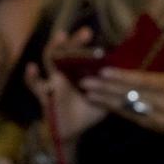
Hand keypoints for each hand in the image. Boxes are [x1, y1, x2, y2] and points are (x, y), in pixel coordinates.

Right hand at [24, 28, 106, 144]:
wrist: (73, 131)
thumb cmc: (89, 110)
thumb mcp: (105, 98)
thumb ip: (113, 88)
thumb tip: (132, 76)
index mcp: (81, 70)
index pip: (84, 51)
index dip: (91, 42)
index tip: (103, 34)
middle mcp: (66, 71)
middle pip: (68, 51)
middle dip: (75, 40)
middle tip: (87, 32)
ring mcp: (54, 81)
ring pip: (50, 60)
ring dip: (54, 47)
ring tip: (60, 35)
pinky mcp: (44, 96)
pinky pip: (35, 85)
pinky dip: (31, 76)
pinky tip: (32, 68)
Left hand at [81, 32, 163, 162]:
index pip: (142, 81)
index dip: (121, 76)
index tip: (103, 70)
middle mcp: (162, 104)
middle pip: (128, 95)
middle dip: (104, 88)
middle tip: (84, 81)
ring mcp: (156, 118)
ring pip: (126, 108)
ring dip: (105, 100)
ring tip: (87, 92)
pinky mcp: (154, 127)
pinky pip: (131, 117)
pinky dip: (116, 109)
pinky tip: (102, 103)